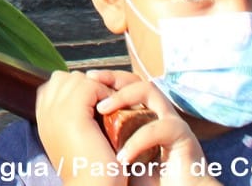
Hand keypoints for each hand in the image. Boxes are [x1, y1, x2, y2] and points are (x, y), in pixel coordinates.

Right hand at [34, 71, 124, 184]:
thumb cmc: (92, 171)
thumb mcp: (77, 141)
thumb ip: (73, 121)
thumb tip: (89, 103)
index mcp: (43, 119)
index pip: (54, 86)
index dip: (75, 90)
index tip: (94, 106)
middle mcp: (44, 112)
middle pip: (64, 78)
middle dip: (86, 86)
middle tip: (104, 106)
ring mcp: (56, 110)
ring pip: (76, 78)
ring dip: (96, 89)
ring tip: (109, 109)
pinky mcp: (72, 113)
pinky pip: (90, 85)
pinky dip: (105, 94)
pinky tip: (113, 113)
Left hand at [88, 70, 219, 185]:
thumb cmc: (143, 178)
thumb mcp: (113, 152)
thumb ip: (98, 132)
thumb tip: (67, 118)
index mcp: (140, 113)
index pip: (122, 83)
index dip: (101, 78)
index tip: (79, 78)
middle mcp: (156, 112)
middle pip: (135, 79)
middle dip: (112, 77)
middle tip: (91, 80)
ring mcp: (170, 121)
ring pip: (148, 91)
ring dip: (122, 97)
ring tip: (100, 110)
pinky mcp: (184, 137)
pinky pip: (159, 128)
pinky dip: (137, 141)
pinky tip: (121, 156)